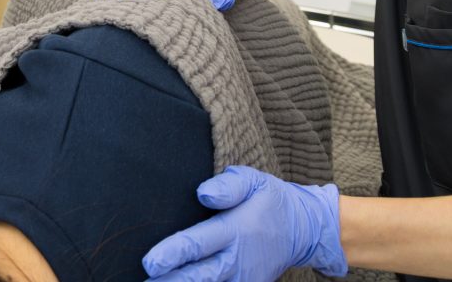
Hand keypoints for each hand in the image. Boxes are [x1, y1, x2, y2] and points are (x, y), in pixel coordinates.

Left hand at [143, 167, 346, 281]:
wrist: (301, 230)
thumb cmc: (266, 201)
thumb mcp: (252, 181)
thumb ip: (228, 186)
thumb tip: (203, 194)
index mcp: (234, 230)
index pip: (197, 244)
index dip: (172, 255)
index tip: (150, 263)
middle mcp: (237, 260)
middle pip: (199, 277)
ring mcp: (243, 279)